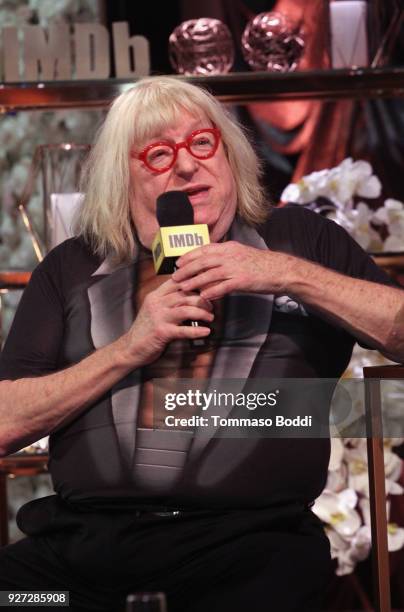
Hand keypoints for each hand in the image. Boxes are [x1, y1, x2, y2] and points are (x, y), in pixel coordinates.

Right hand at [125, 278, 212, 364]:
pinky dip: (197, 330)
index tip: (206, 286)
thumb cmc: (144, 330)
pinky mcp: (161, 332)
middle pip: (185, 294)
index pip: (176, 282)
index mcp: (155, 296)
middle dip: (202, 299)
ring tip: (210, 317)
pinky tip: (206, 331)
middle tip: (211, 306)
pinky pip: (184, 330)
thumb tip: (188, 296)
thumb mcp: (153, 310)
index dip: (193, 282)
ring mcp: (159, 317)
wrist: (129, 348)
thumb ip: (167, 301)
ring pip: (186, 309)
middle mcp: (157, 304)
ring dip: (202, 312)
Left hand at [173, 241, 290, 299]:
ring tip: (184, 288)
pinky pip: (223, 286)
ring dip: (194, 281)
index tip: (179, 263)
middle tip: (175, 276)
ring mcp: (236, 267)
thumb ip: (225, 258)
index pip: (204, 250)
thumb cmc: (261, 264)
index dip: (189, 256)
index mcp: (229, 247)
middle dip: (187, 269)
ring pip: (210, 274)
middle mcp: (231, 255)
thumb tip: (210, 264)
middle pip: (203, 261)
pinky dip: (212, 291)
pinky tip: (203, 297)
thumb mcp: (241, 254)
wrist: (280, 270)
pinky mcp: (243, 280)